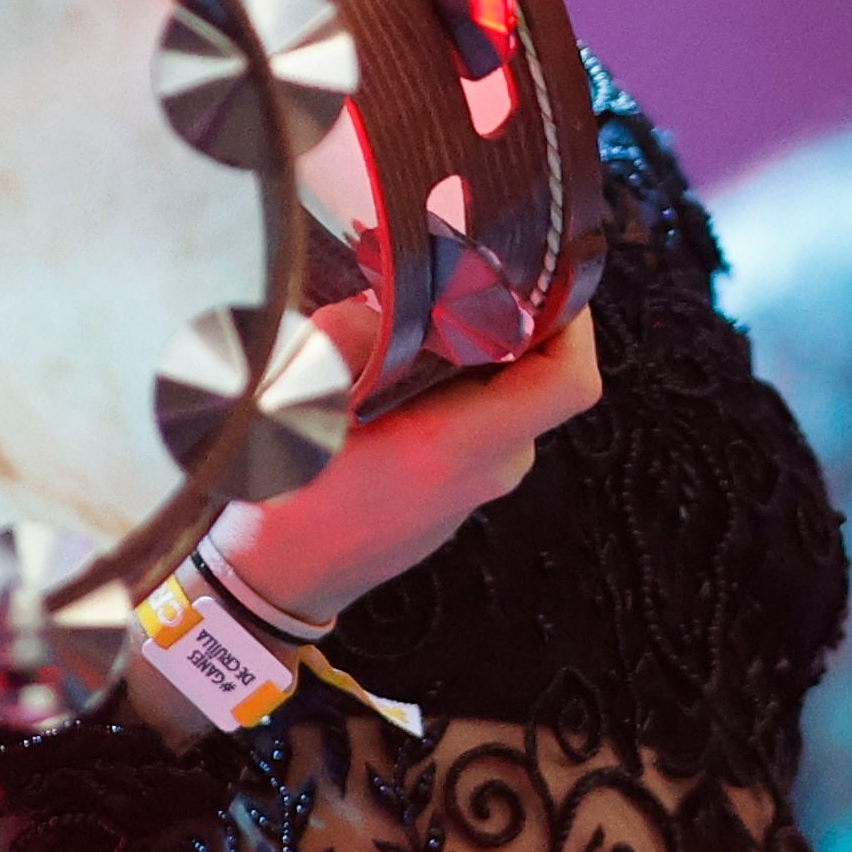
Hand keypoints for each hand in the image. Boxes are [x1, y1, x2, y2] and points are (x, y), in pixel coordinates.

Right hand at [200, 301, 601, 624]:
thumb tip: (382, 294)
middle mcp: (487, 466)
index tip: (542, 273)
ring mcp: (481, 480)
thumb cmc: (287, 502)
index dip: (572, 319)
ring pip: (512, 391)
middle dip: (509, 317)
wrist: (279, 579)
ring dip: (478, 348)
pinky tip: (403, 364)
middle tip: (457, 272)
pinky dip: (461, 380)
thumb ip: (345, 336)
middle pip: (541, 375)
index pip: (567, 382)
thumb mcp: (299, 403)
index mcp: (456, 446)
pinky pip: (487, 416)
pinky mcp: (464, 485)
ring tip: (416, 315)